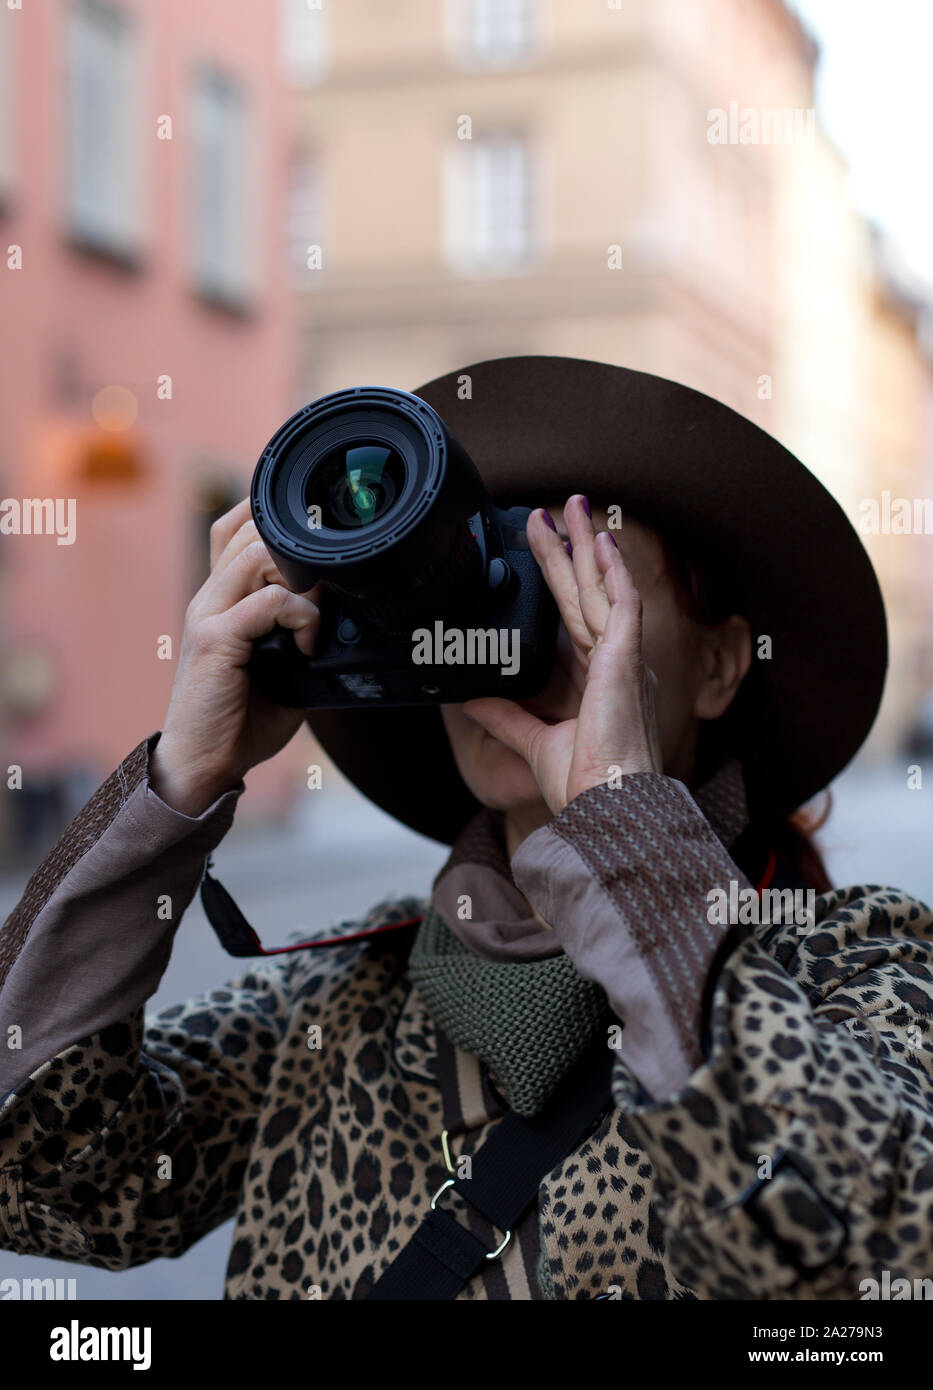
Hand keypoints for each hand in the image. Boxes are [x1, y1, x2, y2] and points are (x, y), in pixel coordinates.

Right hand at [150, 498, 321, 816]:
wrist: (202, 762)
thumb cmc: (241, 719)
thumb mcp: (279, 666)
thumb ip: (300, 631)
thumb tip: (346, 611)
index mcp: (220, 599)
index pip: (235, 528)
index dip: (271, 516)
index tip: (317, 534)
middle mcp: (209, 597)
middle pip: (249, 531)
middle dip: (299, 547)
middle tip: (326, 585)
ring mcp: (208, 614)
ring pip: (259, 556)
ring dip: (302, 579)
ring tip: (316, 617)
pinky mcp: (214, 638)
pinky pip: (267, 602)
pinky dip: (300, 617)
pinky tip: (307, 646)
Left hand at [462, 494, 662, 816]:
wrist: (607, 807)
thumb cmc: (585, 785)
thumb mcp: (534, 741)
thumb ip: (505, 715)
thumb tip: (470, 697)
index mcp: (604, 679)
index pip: (578, 615)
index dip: (563, 578)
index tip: (549, 547)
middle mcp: (618, 664)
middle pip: (589, 592)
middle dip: (573, 548)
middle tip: (558, 509)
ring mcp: (625, 660)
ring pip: (602, 588)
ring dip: (587, 545)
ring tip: (572, 508)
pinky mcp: (626, 661)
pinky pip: (621, 605)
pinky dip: (613, 572)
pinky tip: (601, 544)